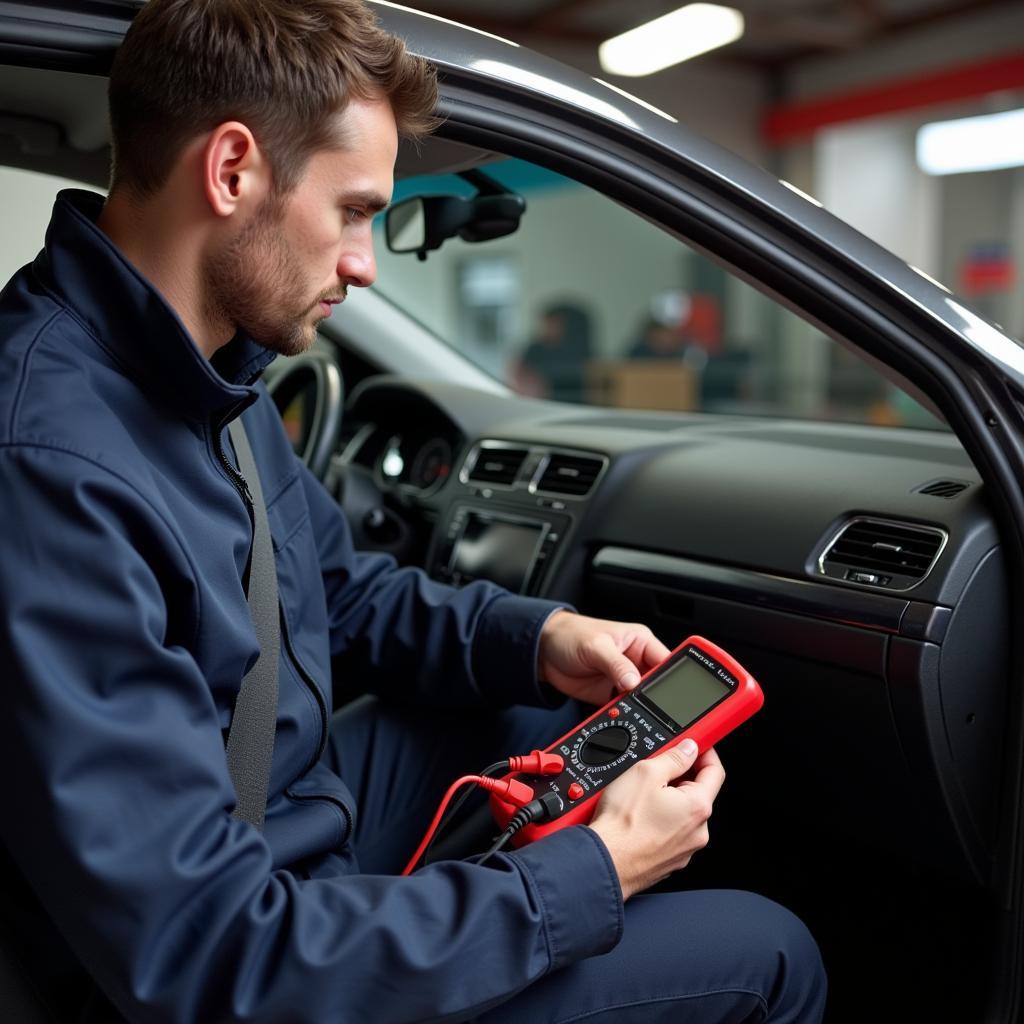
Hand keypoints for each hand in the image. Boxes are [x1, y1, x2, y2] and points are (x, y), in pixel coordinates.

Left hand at [537, 611, 670, 705]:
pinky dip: (624, 717)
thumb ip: (616, 664)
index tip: (677, 695)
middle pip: (657, 685)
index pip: (666, 661)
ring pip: (642, 700)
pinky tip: (623, 721)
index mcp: (640, 642)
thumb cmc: (571, 635)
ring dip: (640, 710)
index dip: (674, 679)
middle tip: (656, 711)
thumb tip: (633, 682)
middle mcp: (635, 662)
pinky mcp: (610, 696)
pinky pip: (623, 710)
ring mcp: (623, 681)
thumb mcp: (596, 646)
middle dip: (657, 699)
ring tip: (638, 717)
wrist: (543, 652)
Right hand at [588, 741, 725, 899]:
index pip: (714, 770)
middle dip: (679, 778)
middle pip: (696, 793)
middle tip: (656, 770)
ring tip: (639, 798)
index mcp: (698, 807)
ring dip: (667, 801)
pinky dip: (658, 822)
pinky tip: (638, 818)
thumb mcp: (645, 773)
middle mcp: (698, 831)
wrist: (604, 862)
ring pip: (681, 814)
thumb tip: (688, 748)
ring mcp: (684, 849)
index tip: (693, 745)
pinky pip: (669, 833)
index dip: (704, 752)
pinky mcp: (668, 860)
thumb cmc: (622, 824)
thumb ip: (673, 757)